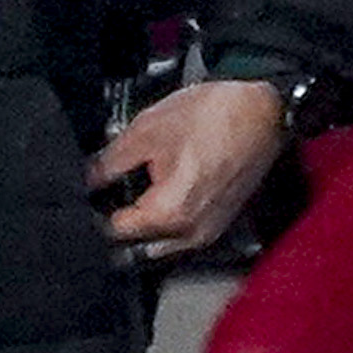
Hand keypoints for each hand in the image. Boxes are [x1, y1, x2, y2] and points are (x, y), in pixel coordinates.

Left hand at [92, 77, 290, 260]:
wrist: (266, 111)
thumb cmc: (215, 117)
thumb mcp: (147, 131)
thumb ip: (108, 164)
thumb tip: (86, 180)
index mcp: (169, 216)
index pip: (111, 230)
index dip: (93, 208)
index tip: (86, 192)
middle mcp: (190, 235)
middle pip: (135, 241)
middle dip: (118, 217)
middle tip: (108, 188)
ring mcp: (209, 233)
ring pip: (157, 241)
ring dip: (142, 221)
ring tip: (133, 189)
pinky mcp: (219, 224)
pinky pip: (179, 233)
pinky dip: (164, 219)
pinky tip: (160, 192)